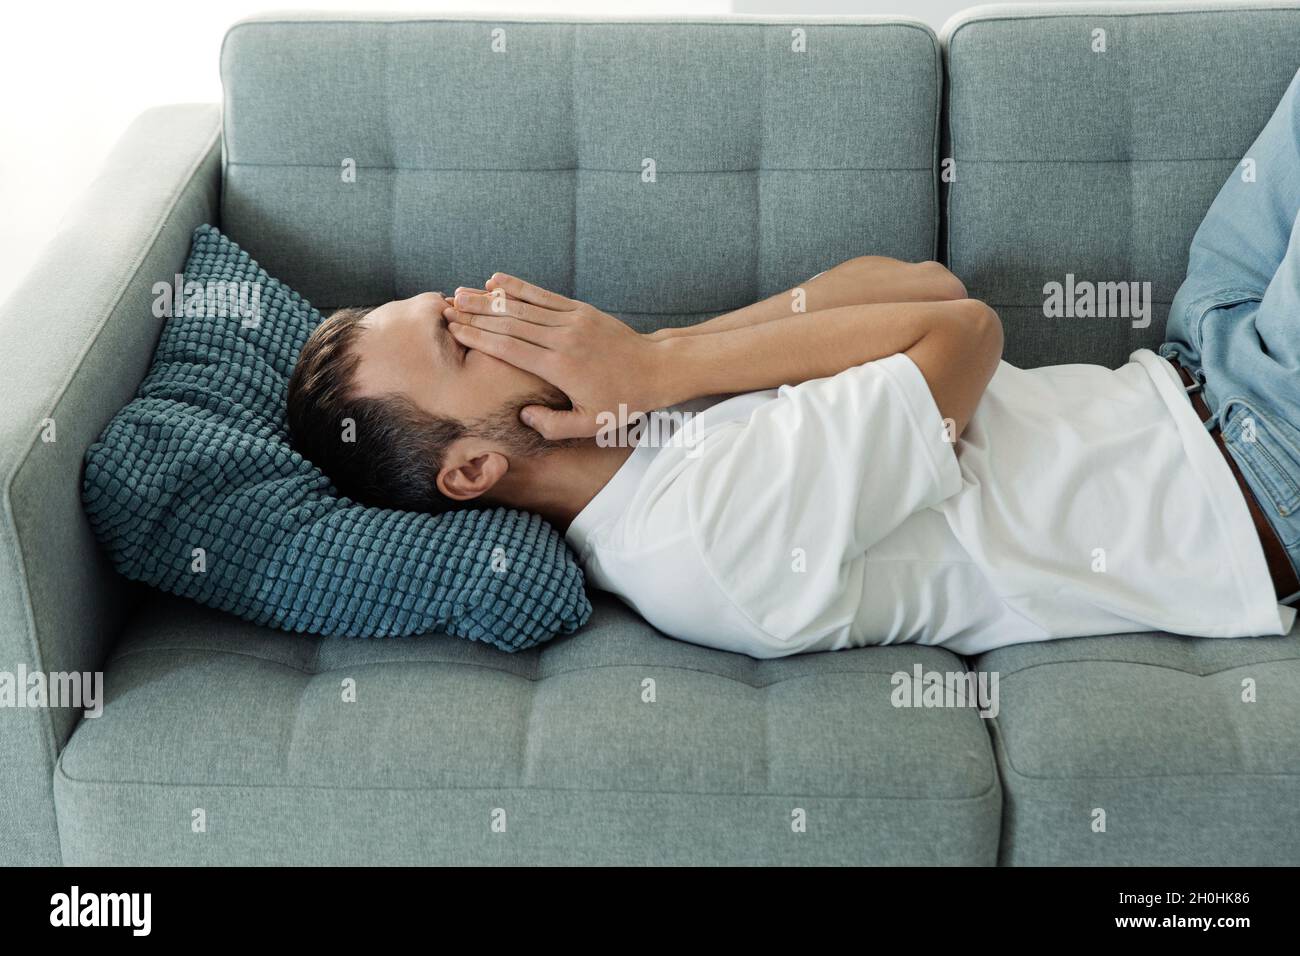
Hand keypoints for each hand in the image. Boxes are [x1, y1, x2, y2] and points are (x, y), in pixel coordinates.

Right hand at [442, 274, 672, 439]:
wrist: (656, 369)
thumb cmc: (622, 400)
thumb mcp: (591, 424)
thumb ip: (554, 425)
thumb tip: (523, 415)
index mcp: (560, 366)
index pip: (509, 348)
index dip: (479, 338)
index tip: (455, 330)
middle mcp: (563, 338)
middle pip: (510, 322)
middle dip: (476, 314)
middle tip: (447, 308)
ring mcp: (572, 320)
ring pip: (523, 306)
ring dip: (490, 298)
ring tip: (461, 292)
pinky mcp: (580, 309)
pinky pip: (544, 295)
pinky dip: (519, 287)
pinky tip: (496, 279)